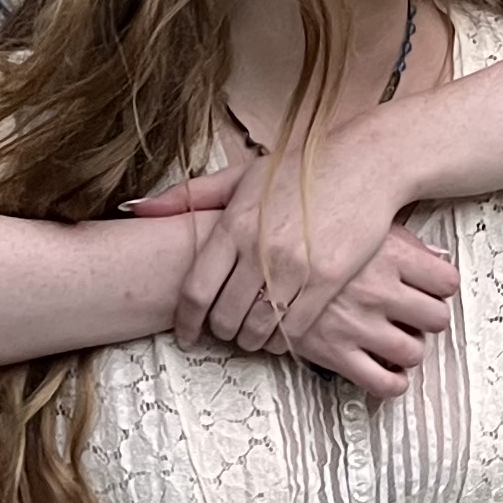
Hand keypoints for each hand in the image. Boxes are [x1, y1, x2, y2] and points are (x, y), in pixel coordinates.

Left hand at [127, 152, 456, 401]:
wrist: (367, 162)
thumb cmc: (300, 169)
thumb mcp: (240, 175)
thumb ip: (188, 196)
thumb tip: (134, 208)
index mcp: (233, 225)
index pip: (196, 291)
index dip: (186, 322)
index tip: (186, 335)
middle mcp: (259, 250)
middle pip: (225, 316)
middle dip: (220, 332)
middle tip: (223, 332)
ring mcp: (295, 267)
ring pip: (259, 328)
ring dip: (251, 340)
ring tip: (251, 336)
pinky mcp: (328, 280)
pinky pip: (295, 328)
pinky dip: (284, 339)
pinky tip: (281, 334)